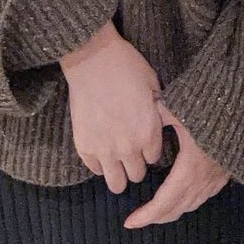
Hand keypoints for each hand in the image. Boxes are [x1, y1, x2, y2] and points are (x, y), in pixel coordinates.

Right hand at [60, 22, 164, 191]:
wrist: (93, 59)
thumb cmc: (127, 67)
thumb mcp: (153, 85)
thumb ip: (157, 111)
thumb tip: (160, 121)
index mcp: (148, 132)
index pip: (154, 159)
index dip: (150, 149)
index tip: (145, 140)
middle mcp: (128, 147)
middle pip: (137, 175)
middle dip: (136, 164)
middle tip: (131, 150)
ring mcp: (104, 150)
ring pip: (116, 184)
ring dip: (118, 173)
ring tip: (117, 159)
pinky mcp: (84, 147)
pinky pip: (95, 170)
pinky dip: (99, 163)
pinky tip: (102, 148)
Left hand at [125, 108, 229, 228]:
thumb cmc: (214, 106)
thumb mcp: (180, 106)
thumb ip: (158, 113)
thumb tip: (140, 114)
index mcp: (190, 167)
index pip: (164, 202)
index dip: (146, 215)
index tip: (129, 222)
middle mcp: (204, 179)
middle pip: (176, 208)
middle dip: (155, 216)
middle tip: (138, 218)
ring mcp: (217, 178)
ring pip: (191, 205)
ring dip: (171, 210)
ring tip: (156, 210)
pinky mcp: (226, 173)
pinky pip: (203, 196)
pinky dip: (188, 202)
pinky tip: (182, 196)